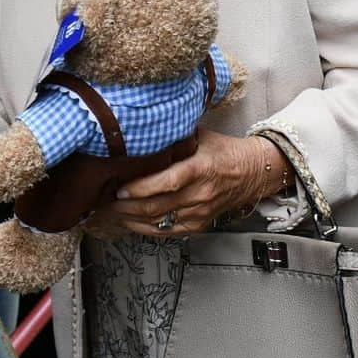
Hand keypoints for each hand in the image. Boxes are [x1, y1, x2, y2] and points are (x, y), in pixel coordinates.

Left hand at [108, 130, 289, 236]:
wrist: (252, 173)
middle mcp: (199, 194)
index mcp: (200, 169)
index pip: (168, 182)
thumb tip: (142, 126)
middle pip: (158, 206)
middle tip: (105, 200)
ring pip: (159, 222)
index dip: (141, 188)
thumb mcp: (200, 135)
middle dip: (126, 206)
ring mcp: (199, 213)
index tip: (119, 189)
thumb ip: (174, 134)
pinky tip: (129, 222)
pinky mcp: (198, 225)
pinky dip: (144, 229)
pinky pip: (167, 232)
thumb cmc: (223, 151)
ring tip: (110, 210)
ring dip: (130, 218)